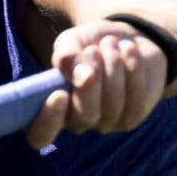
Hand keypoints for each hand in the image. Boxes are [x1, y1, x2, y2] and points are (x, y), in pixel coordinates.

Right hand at [25, 19, 168, 148]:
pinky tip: (128, 50)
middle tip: (93, 50)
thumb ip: (68, 57)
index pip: (41, 135)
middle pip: (84, 118)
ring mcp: (106, 122)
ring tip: (110, 43)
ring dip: (113, 68)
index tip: (60, 94)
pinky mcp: (132, 116)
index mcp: (52, 108)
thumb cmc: (90, 44)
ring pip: (112, 107)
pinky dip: (133, 70)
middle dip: (92, 82)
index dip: (47, 123)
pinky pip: (135, 101)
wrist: (124, 39)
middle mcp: (77, 121)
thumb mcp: (71, 42)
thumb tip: (83, 78)